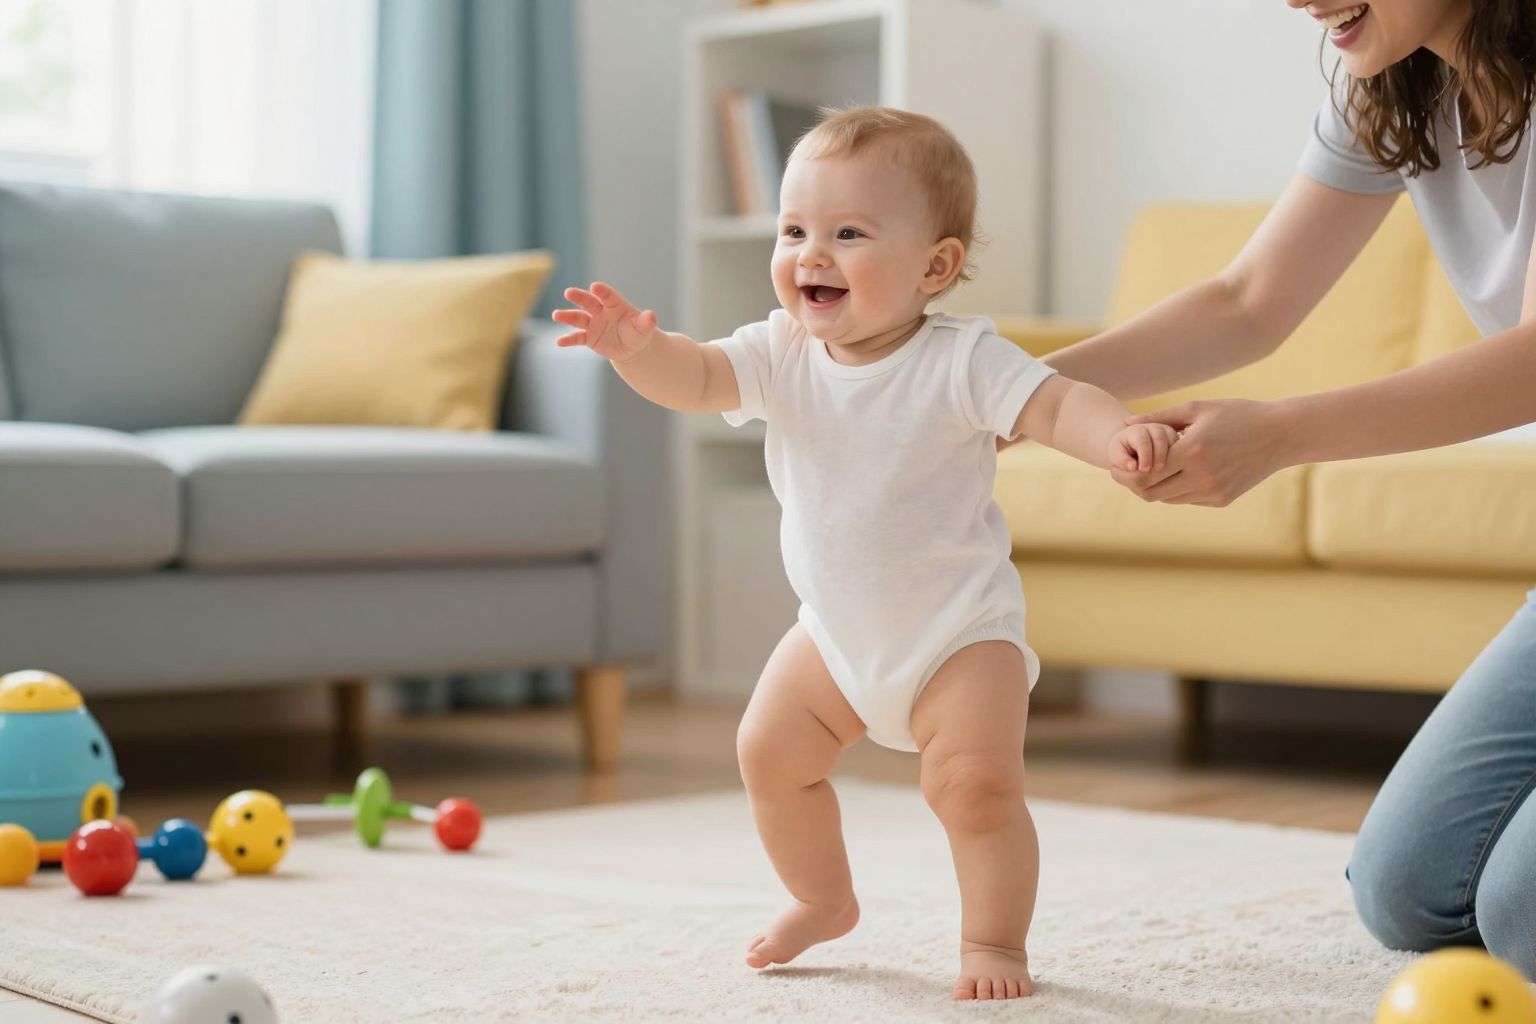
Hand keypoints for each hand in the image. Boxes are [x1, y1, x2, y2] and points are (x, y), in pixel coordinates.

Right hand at [551, 281, 658, 361]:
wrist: (631, 347)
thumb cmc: (638, 332)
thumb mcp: (644, 328)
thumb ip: (646, 322)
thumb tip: (651, 316)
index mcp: (615, 304)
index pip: (608, 296)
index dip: (602, 291)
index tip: (595, 286)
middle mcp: (601, 311)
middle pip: (588, 302)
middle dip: (579, 297)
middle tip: (569, 292)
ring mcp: (593, 324)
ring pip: (578, 318)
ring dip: (567, 316)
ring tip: (556, 315)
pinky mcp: (588, 337)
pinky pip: (577, 338)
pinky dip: (568, 340)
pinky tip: (559, 342)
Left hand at [1110, 398, 1291, 506]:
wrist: (1280, 435)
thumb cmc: (1237, 414)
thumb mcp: (1197, 408)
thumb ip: (1158, 417)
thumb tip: (1125, 424)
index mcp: (1192, 452)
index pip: (1144, 475)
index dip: (1125, 473)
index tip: (1115, 465)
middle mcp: (1202, 477)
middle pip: (1150, 493)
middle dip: (1133, 484)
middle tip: (1124, 473)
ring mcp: (1213, 491)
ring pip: (1167, 499)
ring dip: (1153, 488)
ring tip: (1146, 472)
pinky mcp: (1221, 500)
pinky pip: (1186, 499)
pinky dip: (1174, 490)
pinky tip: (1173, 474)